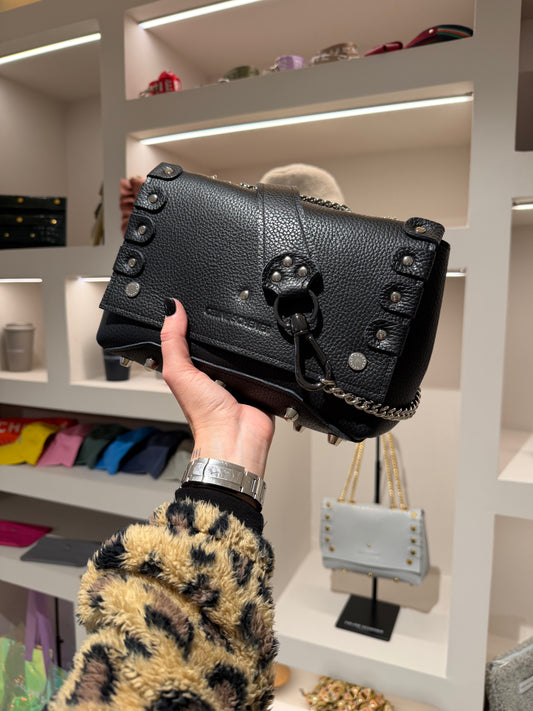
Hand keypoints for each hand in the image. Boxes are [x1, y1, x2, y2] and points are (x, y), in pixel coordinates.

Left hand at [161, 299, 274, 476]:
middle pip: (219, 343)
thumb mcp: (179, 372)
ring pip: (242, 350)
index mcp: (193, 372)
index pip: (190, 340)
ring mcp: (238, 379)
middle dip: (221, 331)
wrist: (236, 436)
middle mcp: (214, 375)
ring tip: (242, 330)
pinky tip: (260, 349)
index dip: (189, 323)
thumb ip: (172, 341)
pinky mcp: (259, 383)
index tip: (189, 301)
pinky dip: (263, 357)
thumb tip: (171, 309)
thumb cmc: (205, 415)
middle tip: (221, 313)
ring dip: (244, 343)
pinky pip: (263, 363)